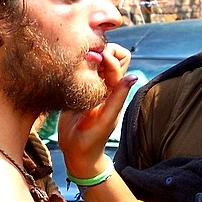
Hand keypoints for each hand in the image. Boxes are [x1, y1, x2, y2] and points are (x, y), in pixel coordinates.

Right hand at [58, 43, 134, 174]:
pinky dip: (78, 63)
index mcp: (114, 90)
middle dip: (101, 49)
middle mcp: (105, 85)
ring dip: (89, 55)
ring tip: (77, 59)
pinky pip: (81, 68)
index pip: (117, 61)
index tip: (92, 57)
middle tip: (86, 55)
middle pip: (110, 54)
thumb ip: (117, 98)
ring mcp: (91, 85)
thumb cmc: (91, 139)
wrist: (76, 152)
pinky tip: (68, 66)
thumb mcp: (105, 119)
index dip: (107, 55)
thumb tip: (133, 77)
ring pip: (96, 60)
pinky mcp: (77, 88)